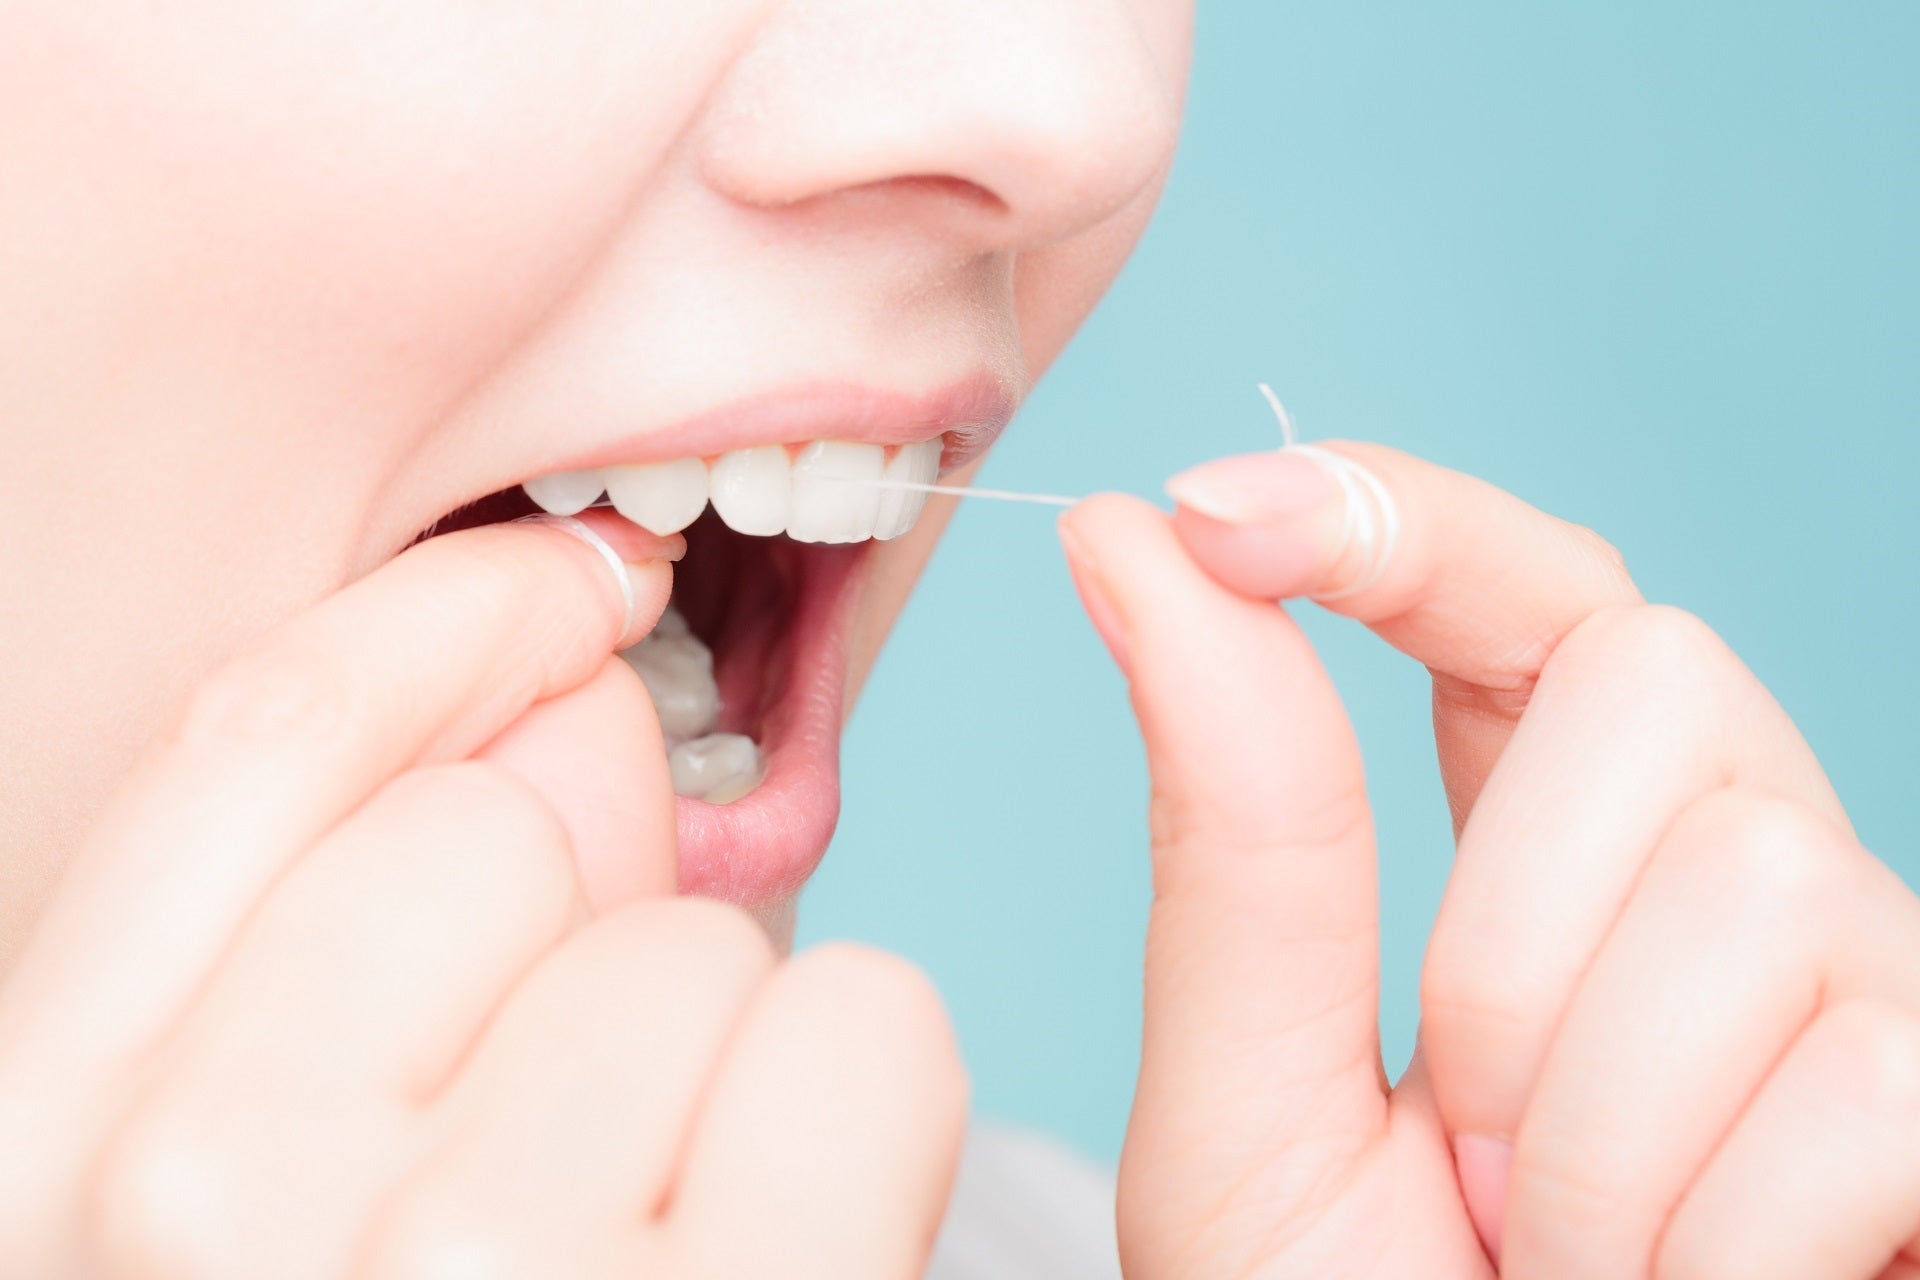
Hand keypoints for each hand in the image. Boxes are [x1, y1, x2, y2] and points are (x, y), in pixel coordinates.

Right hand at [0, 514, 963, 1278]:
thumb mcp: (306, 1185)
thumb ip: (391, 932)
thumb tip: (561, 696)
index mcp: (52, 1172)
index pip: (244, 752)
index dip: (433, 627)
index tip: (559, 587)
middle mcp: (206, 1236)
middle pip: (492, 835)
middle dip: (583, 920)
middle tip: (579, 1125)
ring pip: (697, 947)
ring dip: (723, 1066)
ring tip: (671, 1248)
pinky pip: (859, 1032)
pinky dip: (868, 1115)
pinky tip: (804, 1251)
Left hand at [1062, 445, 1919, 1279]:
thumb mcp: (1253, 1105)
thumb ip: (1232, 829)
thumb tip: (1139, 535)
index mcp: (1548, 858)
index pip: (1521, 597)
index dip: (1397, 519)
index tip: (1222, 511)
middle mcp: (1736, 877)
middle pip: (1650, 683)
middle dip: (1502, 939)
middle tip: (1464, 1167)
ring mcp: (1880, 988)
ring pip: (1760, 884)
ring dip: (1589, 1130)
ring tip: (1564, 1269)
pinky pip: (1866, 1073)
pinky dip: (1710, 1233)